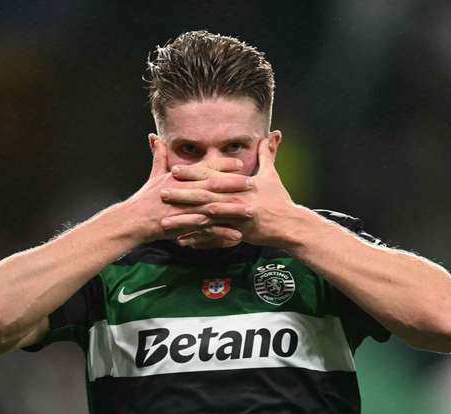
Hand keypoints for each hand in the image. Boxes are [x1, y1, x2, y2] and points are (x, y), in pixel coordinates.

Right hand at [123, 138, 254, 243]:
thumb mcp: (154, 175)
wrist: (135, 220)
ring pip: (215, 208)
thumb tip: (155, 138)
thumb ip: (159, 156)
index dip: (223, 165)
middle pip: (215, 186)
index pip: (205, 168)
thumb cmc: (145, 198)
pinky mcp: (186, 226)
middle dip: (235, 185)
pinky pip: (208, 230)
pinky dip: (222, 233)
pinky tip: (237, 235)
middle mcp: (185, 191)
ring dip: (234, 210)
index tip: (239, 163)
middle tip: (253, 184)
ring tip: (251, 211)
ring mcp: (187, 209)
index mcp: (180, 177)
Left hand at [160, 138, 303, 248]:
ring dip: (184, 219)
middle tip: (161, 191)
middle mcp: (234, 199)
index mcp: (239, 184)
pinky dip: (197, 240)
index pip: (212, 175)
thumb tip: (272, 135)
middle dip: (181, 193)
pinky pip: (213, 237)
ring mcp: (234, 217)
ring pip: (204, 218)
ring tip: (165, 221)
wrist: (289, 224)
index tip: (174, 169)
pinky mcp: (237, 233)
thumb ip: (268, 155)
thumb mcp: (272, 175)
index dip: (192, 172)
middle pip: (203, 195)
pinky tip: (182, 241)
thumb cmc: (279, 199)